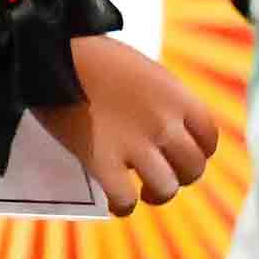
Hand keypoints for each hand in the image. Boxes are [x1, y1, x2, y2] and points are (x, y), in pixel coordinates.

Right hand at [42, 36, 218, 216]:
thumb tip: (161, 126)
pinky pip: (124, 199)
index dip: (198, 152)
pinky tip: (115, 201)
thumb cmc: (91, 55)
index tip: (181, 156)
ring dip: (156, 193)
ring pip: (166, 188)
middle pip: (192, 167)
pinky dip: (122, 205)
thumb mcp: (142, 70)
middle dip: (180, 176)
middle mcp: (164, 122)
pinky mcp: (102, 160)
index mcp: (176, 96)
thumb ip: (160, 99)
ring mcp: (135, 143)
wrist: (51, 52)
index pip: (208, 138)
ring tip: (142, 191)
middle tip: (161, 175)